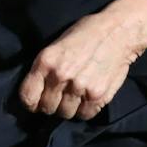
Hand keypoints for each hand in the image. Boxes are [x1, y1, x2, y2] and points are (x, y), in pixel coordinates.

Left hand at [19, 0, 146, 120]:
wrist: (119, 31)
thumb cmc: (87, 34)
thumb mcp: (57, 44)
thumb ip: (45, 68)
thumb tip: (37, 92)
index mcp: (46, 61)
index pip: (27, 97)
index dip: (32, 103)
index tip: (37, 102)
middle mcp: (60, 75)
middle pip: (47, 108)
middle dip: (52, 105)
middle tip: (62, 96)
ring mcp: (79, 87)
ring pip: (65, 114)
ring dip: (69, 108)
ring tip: (77, 95)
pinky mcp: (97, 96)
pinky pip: (84, 115)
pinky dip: (85, 110)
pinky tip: (88, 97)